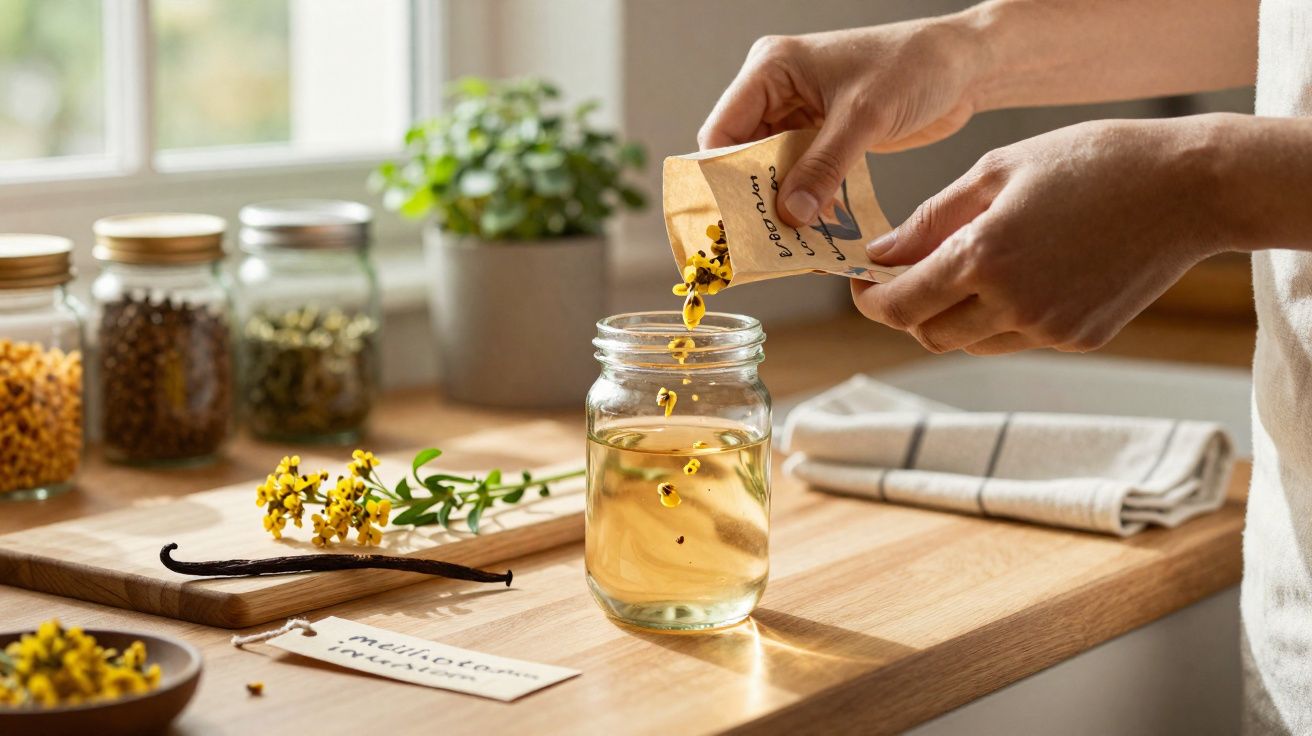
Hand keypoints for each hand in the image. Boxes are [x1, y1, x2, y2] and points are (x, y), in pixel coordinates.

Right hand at [699, 20, 980, 225]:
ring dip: (783, 203)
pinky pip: (803, 174)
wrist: (965, 64)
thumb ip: (823, 166)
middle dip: (753, 196)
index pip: (723, 130)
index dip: (722, 176)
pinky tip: (816, 226)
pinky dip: (808, 199)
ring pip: (773, 170)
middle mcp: (778, 91)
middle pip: (743, 155)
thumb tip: (790, 213)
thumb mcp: (864, 116)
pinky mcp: (825, 135)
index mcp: (771, 68)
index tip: (730, 218)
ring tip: (790, 239)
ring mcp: (801, 114)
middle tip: (760, 238)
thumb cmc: (916, 64)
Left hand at [853, 117, 1223, 354]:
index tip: (861, 281)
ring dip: (949, 316)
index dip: (869, 298)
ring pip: (968, 343)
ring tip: (963, 270)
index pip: (899, 304)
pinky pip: (1014, 341)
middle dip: (904, 310)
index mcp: (984, 257)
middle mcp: (1012, 304)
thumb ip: (930, 219)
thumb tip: (880, 254)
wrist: (1189, 188)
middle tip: (902, 277)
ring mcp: (1049, 329)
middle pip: (927, 333)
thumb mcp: (997, 171)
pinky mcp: (1079, 339)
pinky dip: (996, 319)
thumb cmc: (1092, 162)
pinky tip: (1016, 278)